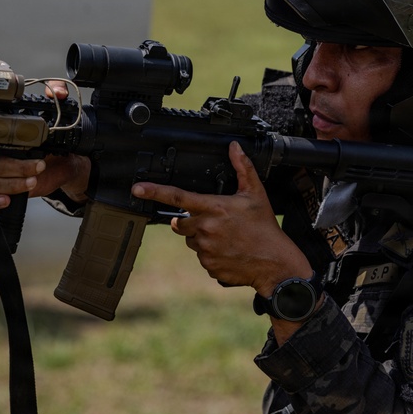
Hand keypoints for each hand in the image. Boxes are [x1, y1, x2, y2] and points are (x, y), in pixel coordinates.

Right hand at [0, 80, 90, 209]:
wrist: (67, 165)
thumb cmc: (58, 144)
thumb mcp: (61, 119)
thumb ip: (58, 98)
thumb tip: (57, 90)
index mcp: (11, 139)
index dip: (12, 148)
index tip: (33, 152)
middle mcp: (5, 156)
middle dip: (19, 169)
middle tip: (40, 167)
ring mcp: (5, 175)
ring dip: (13, 185)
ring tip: (33, 181)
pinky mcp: (9, 190)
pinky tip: (8, 201)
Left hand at [131, 141, 311, 296]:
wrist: (275, 263)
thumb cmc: (265, 227)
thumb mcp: (255, 193)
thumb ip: (242, 168)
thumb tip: (235, 147)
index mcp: (214, 208)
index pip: (178, 197)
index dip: (154, 191)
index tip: (138, 188)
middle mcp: (206, 228)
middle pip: (180, 223)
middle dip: (190, 221)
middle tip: (214, 221)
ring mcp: (205, 249)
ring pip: (190, 241)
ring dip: (201, 237)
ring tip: (225, 237)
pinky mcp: (208, 266)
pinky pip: (200, 257)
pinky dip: (210, 254)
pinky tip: (228, 250)